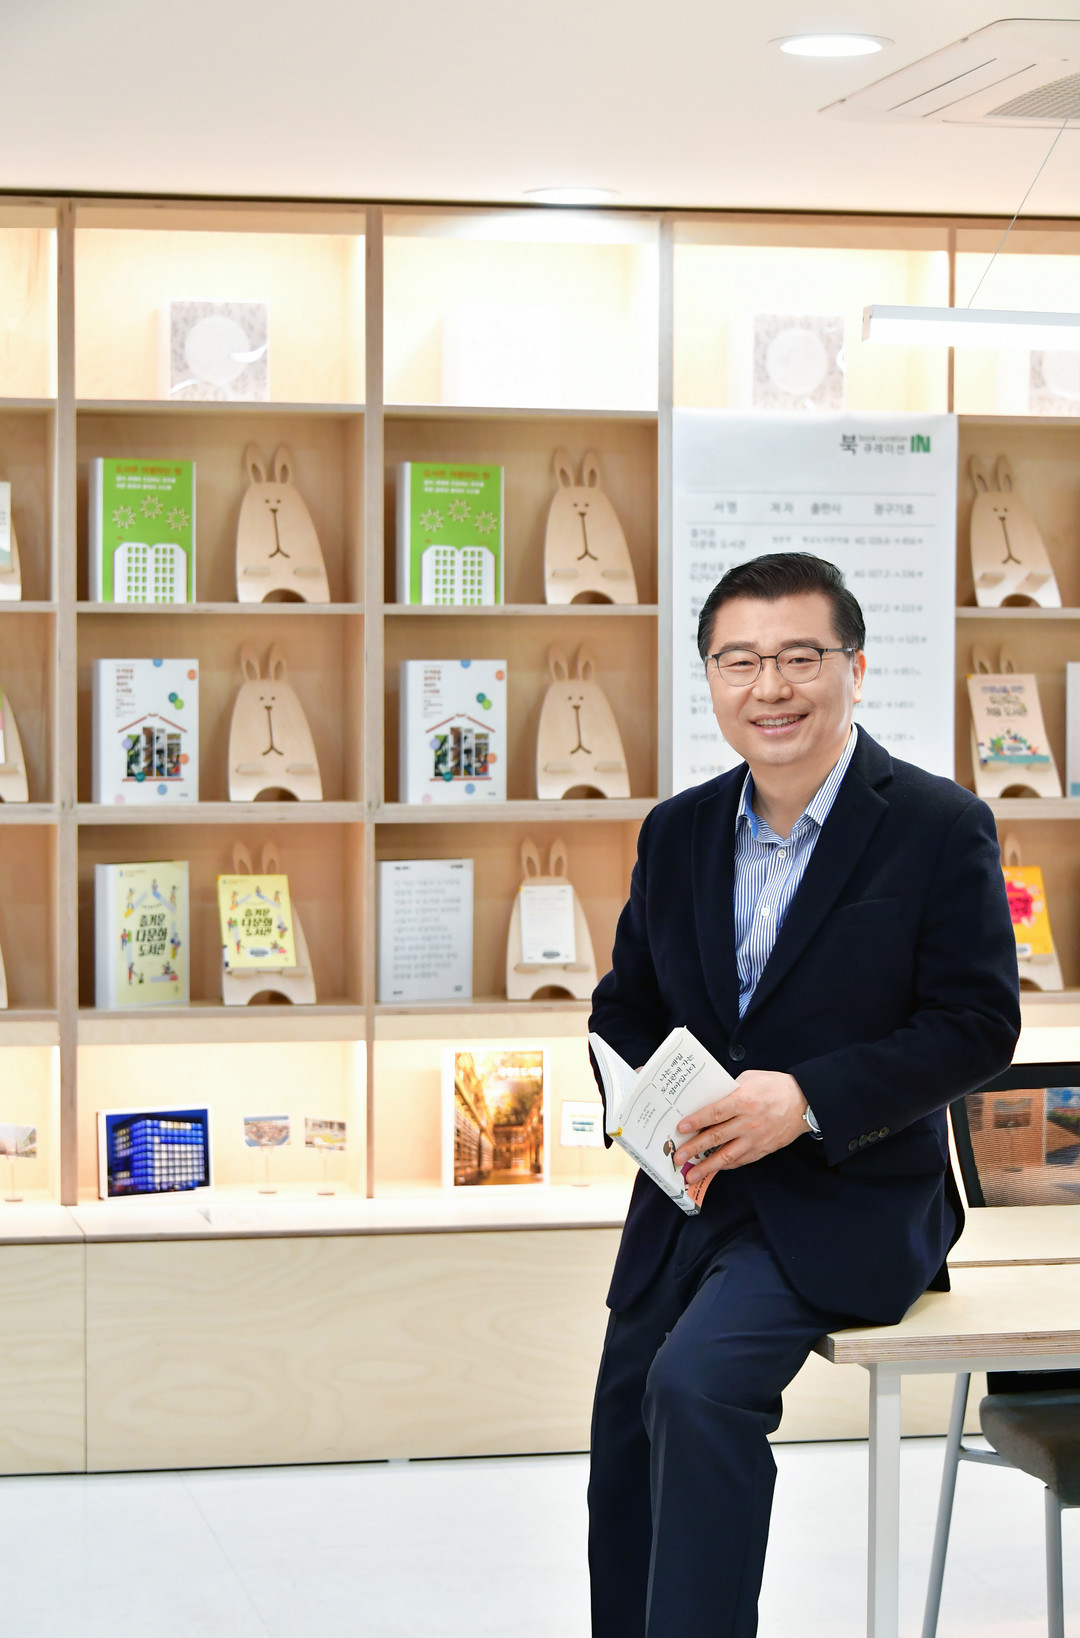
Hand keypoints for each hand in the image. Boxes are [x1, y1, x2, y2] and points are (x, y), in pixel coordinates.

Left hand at [673, 1071, 808, 1179]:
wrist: (805, 1102)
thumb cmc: (777, 1087)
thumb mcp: (750, 1079)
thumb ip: (729, 1090)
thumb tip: (710, 1100)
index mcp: (743, 1101)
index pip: (714, 1113)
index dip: (696, 1122)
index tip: (681, 1129)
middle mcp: (748, 1122)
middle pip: (715, 1137)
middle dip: (694, 1149)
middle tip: (678, 1157)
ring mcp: (755, 1138)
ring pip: (726, 1155)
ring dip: (707, 1167)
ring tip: (691, 1175)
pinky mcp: (763, 1149)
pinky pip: (741, 1160)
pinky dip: (726, 1165)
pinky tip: (714, 1168)